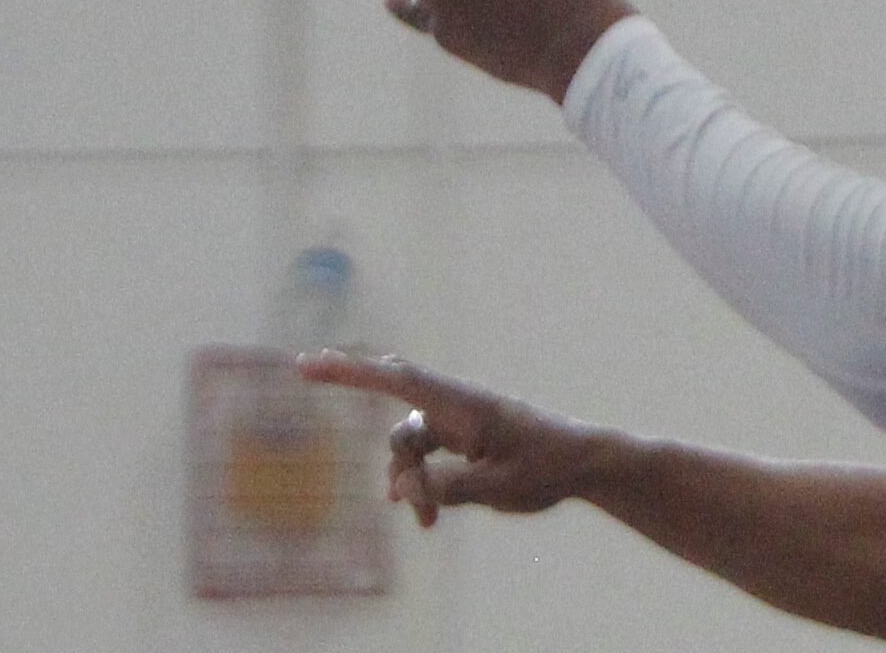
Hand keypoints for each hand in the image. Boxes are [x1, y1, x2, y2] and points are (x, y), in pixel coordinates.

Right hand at [297, 350, 597, 526]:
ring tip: (426, 523)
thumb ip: (447, 486)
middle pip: (392, 396)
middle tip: (305, 367)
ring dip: (407, 479)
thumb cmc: (544, 467)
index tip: (313, 363)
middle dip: (352, 381)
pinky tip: (427, 518)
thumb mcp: (498, 486)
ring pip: (409, 443)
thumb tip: (399, 487)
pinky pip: (426, 456)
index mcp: (461, 404)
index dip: (352, 372)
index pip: (397, 381)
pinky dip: (421, 483)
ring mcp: (456, 421)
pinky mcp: (462, 438)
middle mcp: (453, 405)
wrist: (580, 463)